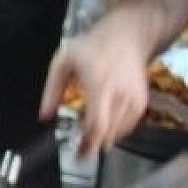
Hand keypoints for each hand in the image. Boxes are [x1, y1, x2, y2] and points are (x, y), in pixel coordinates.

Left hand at [40, 21, 152, 155]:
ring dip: (103, 137)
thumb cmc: (94, 46)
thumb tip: (44, 115)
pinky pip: (128, 126)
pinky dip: (115, 129)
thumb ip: (51, 89)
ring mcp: (134, 98)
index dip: (88, 143)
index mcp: (99, 83)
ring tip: (90, 129)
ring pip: (119, 133)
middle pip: (108, 133)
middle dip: (92, 144)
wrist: (128, 34)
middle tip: (79, 146)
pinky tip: (104, 120)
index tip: (78, 153)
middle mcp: (120, 93)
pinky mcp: (142, 102)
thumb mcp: (64, 60)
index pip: (97, 123)